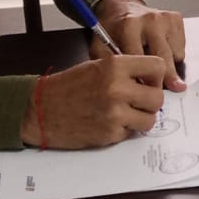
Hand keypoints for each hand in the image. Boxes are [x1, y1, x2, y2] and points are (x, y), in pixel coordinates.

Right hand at [19, 55, 170, 148]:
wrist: (40, 109)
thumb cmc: (68, 86)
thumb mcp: (98, 65)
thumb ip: (125, 70)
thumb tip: (150, 80)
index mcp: (116, 65)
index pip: (158, 67)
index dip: (156, 77)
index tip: (149, 82)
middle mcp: (117, 88)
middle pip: (158, 98)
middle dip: (151, 101)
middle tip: (139, 102)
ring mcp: (114, 113)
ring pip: (150, 120)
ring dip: (142, 119)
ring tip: (127, 114)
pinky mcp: (109, 134)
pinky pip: (131, 134)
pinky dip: (124, 131)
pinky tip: (110, 123)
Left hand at [95, 0, 185, 89]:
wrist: (120, 6)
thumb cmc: (111, 30)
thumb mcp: (100, 46)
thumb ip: (107, 66)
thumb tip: (122, 88)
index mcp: (129, 26)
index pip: (141, 62)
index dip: (141, 81)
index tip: (142, 94)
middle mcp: (150, 19)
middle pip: (162, 61)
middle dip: (161, 81)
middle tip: (158, 94)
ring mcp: (165, 18)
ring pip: (174, 57)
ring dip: (168, 69)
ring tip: (156, 71)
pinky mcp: (176, 19)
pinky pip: (180, 49)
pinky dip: (173, 57)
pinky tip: (160, 54)